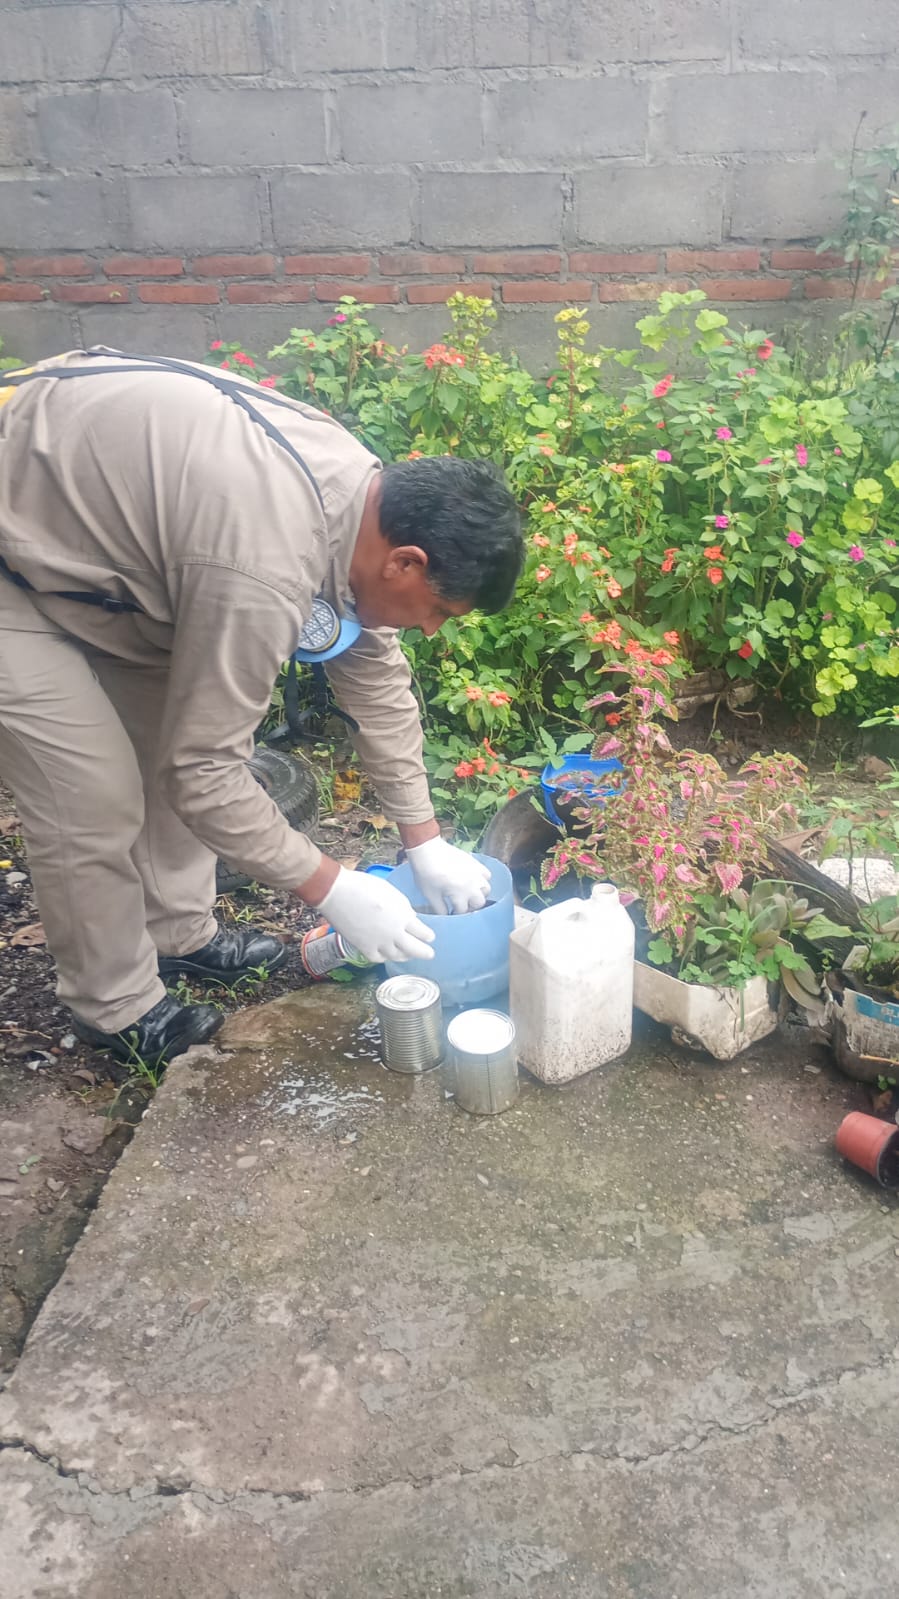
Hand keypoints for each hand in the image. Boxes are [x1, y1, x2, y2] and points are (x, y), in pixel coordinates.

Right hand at [314, 867, 435, 963]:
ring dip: (405, 956)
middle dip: (424, 952)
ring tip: (407, 956)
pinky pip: (378, 958)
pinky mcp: (363, 947)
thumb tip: (410, 918)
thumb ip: (403, 908)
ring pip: (397, 956)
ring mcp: (379, 942)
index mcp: (403, 916)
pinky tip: (385, 954)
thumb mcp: (391, 893)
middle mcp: (394, 933)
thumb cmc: (364, 886)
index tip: (429, 937)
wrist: (337, 893)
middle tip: (429, 954)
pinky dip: (384, 957)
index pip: (423, 933)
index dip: (428, 936)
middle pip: (415, 949)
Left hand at [406, 837, 490, 915]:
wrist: (426, 850)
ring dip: (479, 894)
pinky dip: (482, 880)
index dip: (456, 913)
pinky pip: (486, 875)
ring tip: (468, 893)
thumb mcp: (430, 895)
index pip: (464, 911)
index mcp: (460, 894)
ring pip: (486, 889)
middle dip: (470, 906)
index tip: (451, 912)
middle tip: (461, 905)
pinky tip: (472, 880)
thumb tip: (445, 916)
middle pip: (479, 902)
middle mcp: (472, 885)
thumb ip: (440, 909)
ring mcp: (476, 873)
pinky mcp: (475, 863)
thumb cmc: (426, 873)